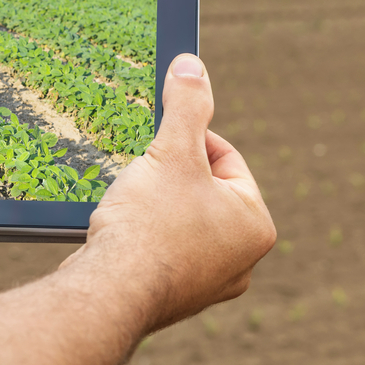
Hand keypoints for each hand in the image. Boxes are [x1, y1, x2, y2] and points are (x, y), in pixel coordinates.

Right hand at [66, 54, 275, 331]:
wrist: (110, 292)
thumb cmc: (149, 224)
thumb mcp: (171, 152)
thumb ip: (187, 107)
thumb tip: (192, 65)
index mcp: (254, 225)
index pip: (226, 160)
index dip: (189, 139)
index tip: (159, 139)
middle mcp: (240, 261)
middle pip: (202, 193)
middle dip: (170, 176)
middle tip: (141, 170)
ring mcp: (205, 285)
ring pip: (180, 223)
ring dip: (155, 206)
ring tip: (129, 201)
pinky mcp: (171, 299)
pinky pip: (160, 252)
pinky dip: (142, 238)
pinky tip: (121, 232)